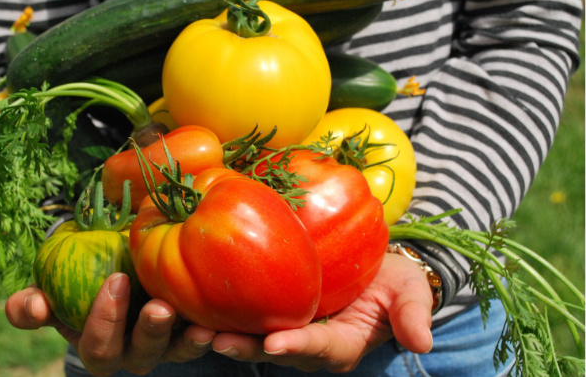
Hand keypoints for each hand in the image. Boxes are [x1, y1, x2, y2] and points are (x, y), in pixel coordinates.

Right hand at [5, 272, 215, 376]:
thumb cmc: (80, 282)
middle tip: (158, 307)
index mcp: (98, 346)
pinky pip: (204, 338)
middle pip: (140, 354)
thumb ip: (32, 304)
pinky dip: (214, 331)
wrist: (119, 272)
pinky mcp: (192, 335)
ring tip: (200, 325)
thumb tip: (32, 305)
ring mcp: (165, 347)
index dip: (104, 320)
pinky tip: (220, 319)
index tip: (115, 280)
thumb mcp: (52, 292)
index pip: (97, 346)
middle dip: (149, 332)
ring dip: (187, 340)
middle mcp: (132, 354)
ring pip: (176, 351)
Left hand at [211, 253, 433, 372]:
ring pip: (253, 337)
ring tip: (195, 329)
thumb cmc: (394, 280)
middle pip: (275, 350)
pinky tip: (196, 302)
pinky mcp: (273, 311)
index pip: (320, 348)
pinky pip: (247, 315)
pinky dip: (223, 312)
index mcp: (343, 344)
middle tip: (216, 341)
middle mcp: (310, 344)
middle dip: (247, 348)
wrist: (375, 268)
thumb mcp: (409, 292)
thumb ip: (412, 314)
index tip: (275, 344)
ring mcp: (289, 328)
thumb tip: (423, 342)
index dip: (298, 347)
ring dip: (226, 335)